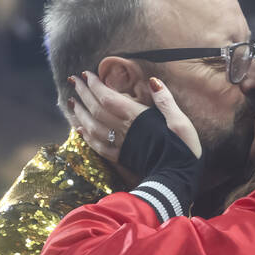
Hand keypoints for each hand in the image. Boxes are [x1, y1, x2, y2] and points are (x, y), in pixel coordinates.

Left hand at [69, 72, 201, 161]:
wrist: (177, 180)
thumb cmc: (183, 149)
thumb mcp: (180, 121)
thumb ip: (165, 101)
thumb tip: (153, 81)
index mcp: (137, 117)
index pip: (108, 98)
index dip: (95, 85)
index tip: (86, 73)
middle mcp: (124, 130)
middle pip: (96, 109)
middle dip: (83, 93)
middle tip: (72, 80)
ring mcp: (119, 145)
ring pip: (92, 127)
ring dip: (79, 113)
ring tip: (71, 102)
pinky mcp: (119, 158)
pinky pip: (97, 146)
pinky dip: (86, 136)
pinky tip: (80, 130)